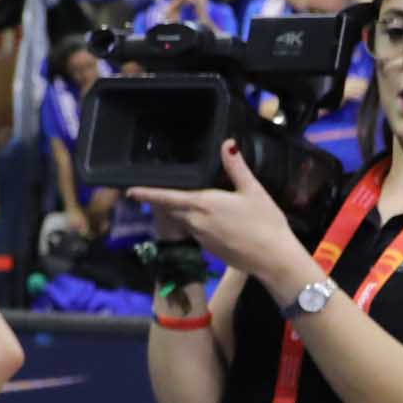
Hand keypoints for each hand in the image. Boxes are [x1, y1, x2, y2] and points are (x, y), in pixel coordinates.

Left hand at [128, 141, 314, 287]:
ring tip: (177, 200)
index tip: (129, 190)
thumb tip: (227, 144)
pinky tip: (202, 218)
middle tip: (154, 190)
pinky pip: (192, 231)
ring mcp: (200, 237)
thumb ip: (236, 167)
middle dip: (161, 201)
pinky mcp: (208, 248)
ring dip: (175, 211)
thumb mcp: (253, 190)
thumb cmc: (265, 222)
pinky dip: (190, 222)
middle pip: (170, 209)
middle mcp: (194, 221)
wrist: (273, 258)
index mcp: (202, 204)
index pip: (166, 197)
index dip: (147, 193)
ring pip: (180, 220)